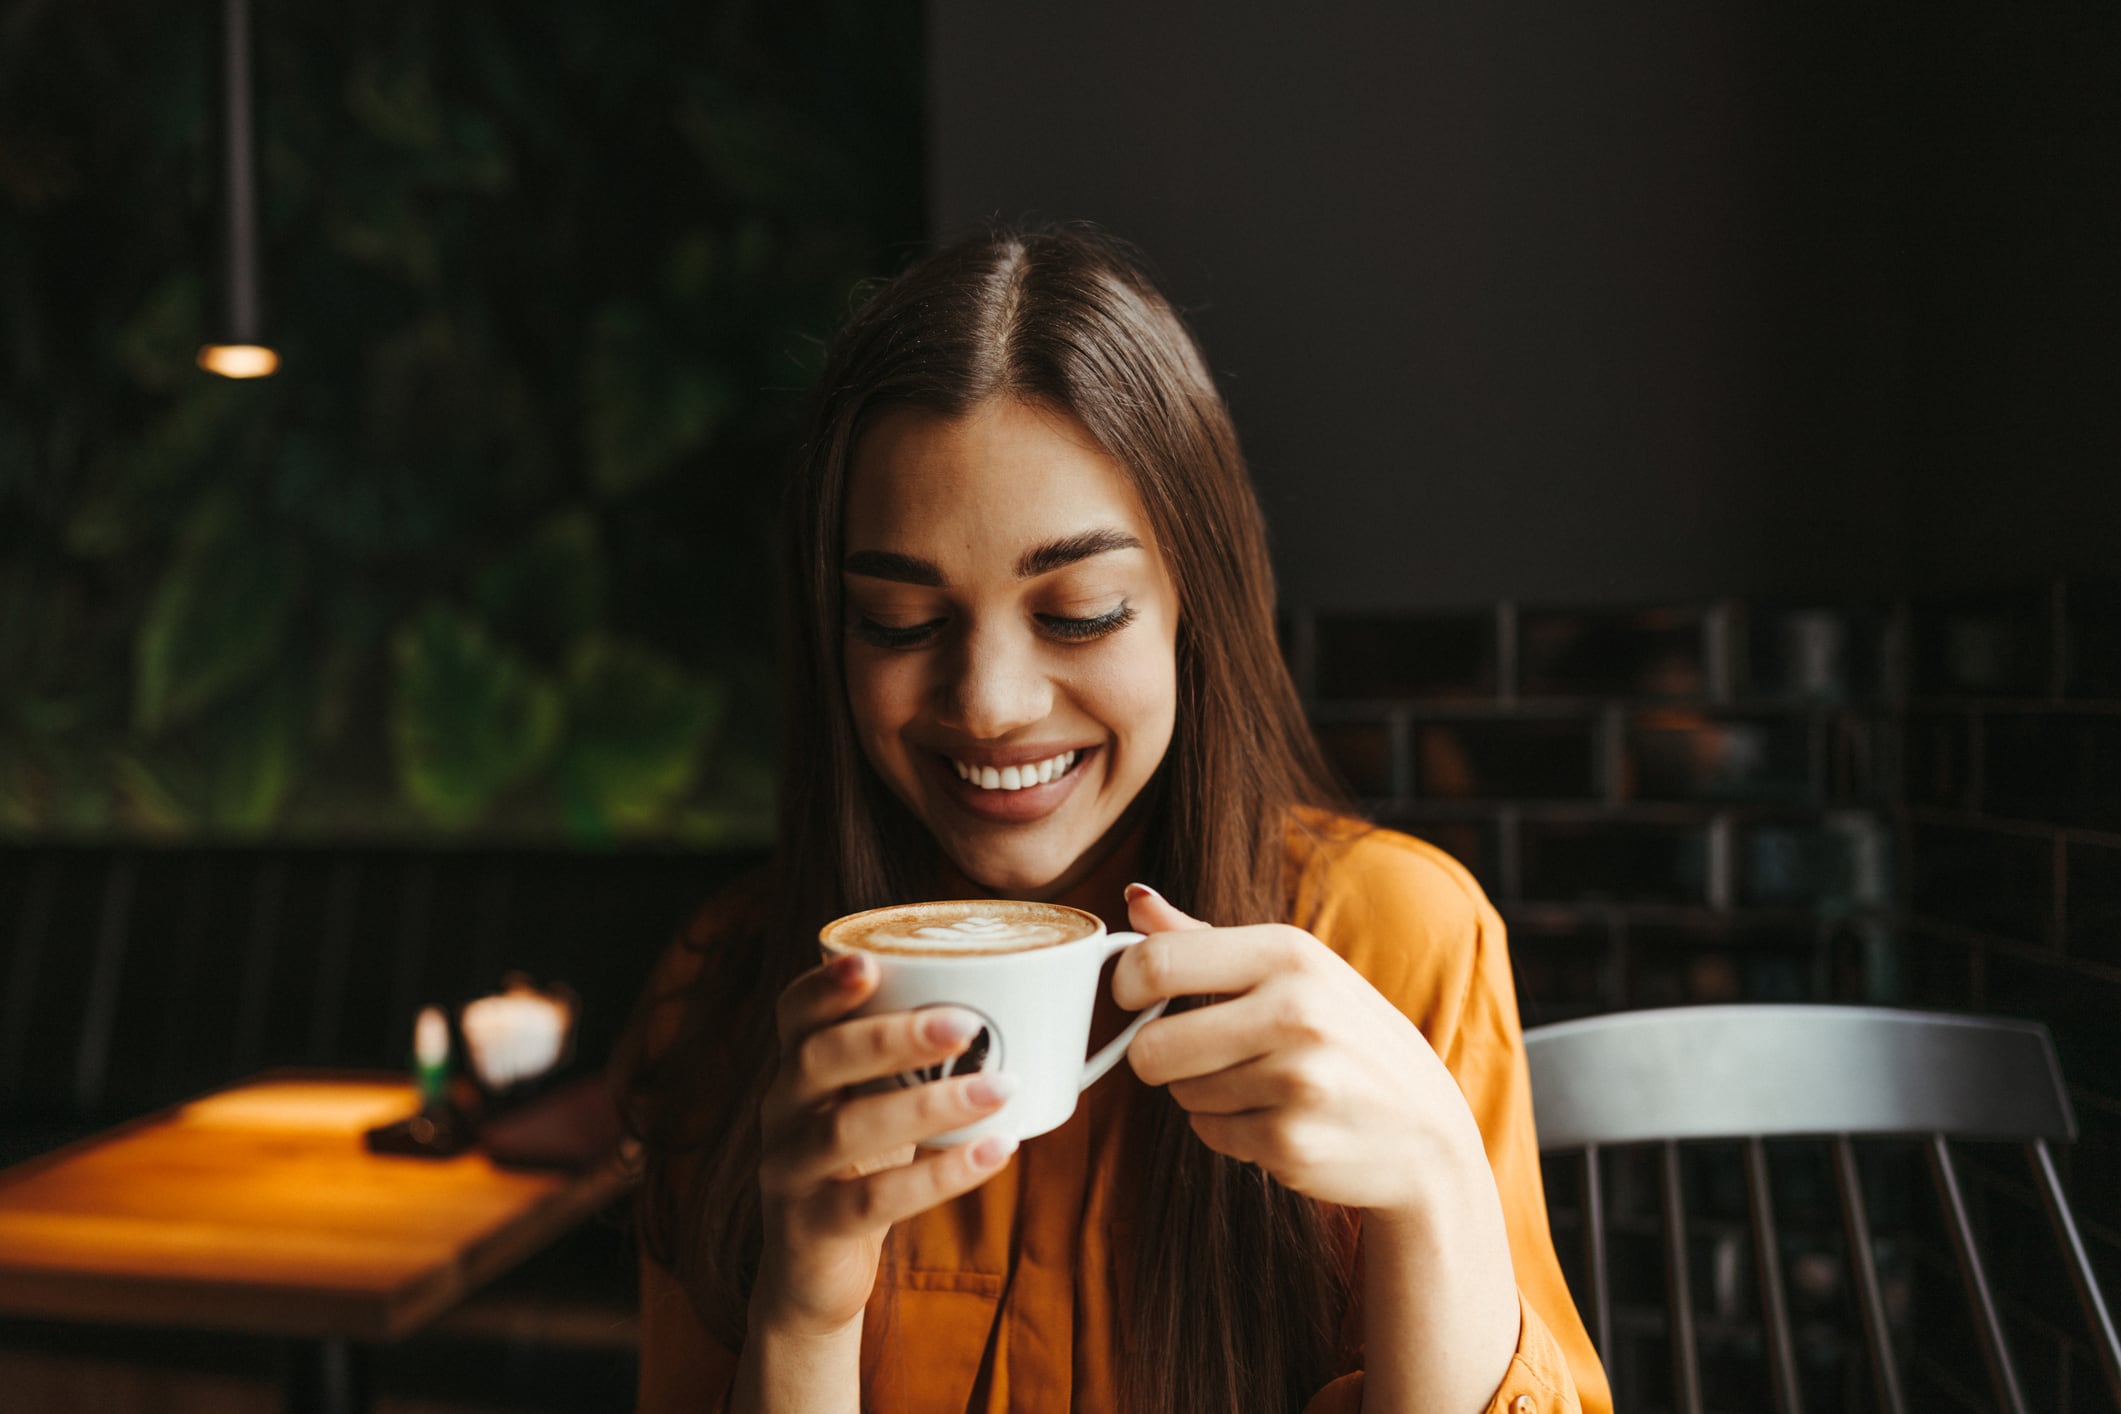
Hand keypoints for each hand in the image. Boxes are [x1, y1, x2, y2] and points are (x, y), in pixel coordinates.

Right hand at [750, 952, 1018, 1338]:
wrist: (813, 1275)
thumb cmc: (863, 1168)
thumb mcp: (877, 1104)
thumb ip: (915, 1060)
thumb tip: (1020, 1002)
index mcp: (798, 1069)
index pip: (795, 1012)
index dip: (825, 985)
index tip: (871, 960)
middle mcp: (781, 1111)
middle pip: (818, 1059)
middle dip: (891, 1036)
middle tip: (967, 1024)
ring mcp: (789, 1171)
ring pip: (847, 1130)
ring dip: (930, 1105)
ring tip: (1000, 1088)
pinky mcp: (810, 1229)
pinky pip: (874, 1200)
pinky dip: (940, 1175)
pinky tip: (995, 1153)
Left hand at [1110, 885, 1489, 1224]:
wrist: (1429, 1135)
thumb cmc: (1349, 1039)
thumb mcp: (1294, 971)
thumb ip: (1204, 938)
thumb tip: (1133, 900)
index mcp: (1290, 953)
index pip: (1157, 963)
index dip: (1126, 986)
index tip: (1134, 998)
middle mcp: (1295, 1010)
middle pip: (1151, 1046)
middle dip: (1159, 1056)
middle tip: (1199, 1053)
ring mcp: (1296, 1080)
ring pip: (1179, 1094)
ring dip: (1205, 1094)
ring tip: (1265, 1085)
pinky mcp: (1290, 1142)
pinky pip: (1207, 1134)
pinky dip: (1231, 1132)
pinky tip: (1281, 1119)